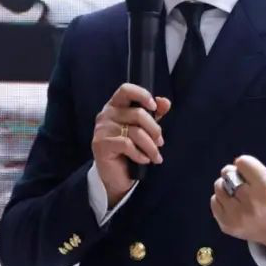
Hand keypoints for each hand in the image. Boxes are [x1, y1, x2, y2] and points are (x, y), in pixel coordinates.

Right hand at [91, 83, 170, 206]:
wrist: (116, 176)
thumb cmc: (130, 149)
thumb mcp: (144, 128)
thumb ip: (154, 113)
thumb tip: (165, 102)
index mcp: (116, 105)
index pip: (126, 90)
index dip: (142, 95)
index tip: (154, 106)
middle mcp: (106, 114)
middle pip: (137, 113)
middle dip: (154, 129)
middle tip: (160, 141)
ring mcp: (102, 129)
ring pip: (135, 132)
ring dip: (151, 146)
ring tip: (155, 156)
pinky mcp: (101, 144)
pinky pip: (127, 145)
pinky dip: (140, 154)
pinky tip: (144, 160)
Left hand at [210, 142, 265, 255]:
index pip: (242, 162)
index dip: (247, 164)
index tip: (254, 172)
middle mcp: (252, 203)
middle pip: (228, 173)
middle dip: (234, 173)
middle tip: (245, 182)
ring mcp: (238, 216)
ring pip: (219, 186)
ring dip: (226, 185)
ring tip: (240, 193)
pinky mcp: (228, 225)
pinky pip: (214, 201)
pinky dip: (221, 200)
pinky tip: (235, 204)